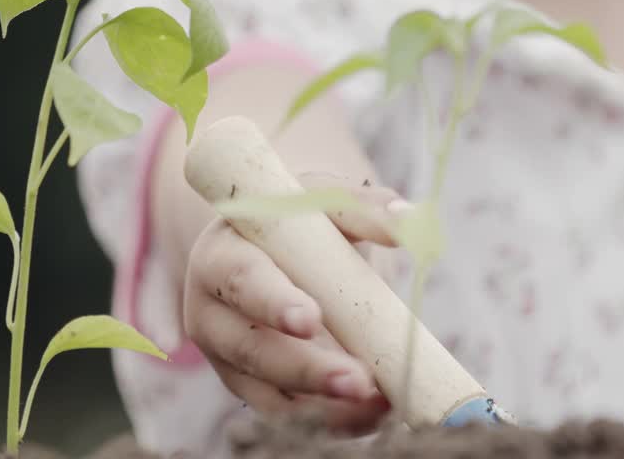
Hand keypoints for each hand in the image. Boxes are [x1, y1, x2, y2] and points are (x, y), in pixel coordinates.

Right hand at [183, 173, 409, 432]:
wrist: (285, 249)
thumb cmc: (302, 221)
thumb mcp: (325, 202)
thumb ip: (364, 208)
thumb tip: (411, 220)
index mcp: (219, 256)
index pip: (241, 280)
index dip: (273, 302)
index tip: (311, 320)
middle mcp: (212, 314)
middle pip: (251, 350)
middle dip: (307, 370)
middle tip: (360, 381)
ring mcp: (230, 360)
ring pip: (268, 395)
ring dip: (325, 407)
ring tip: (379, 405)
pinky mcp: (255, 391)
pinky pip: (291, 417)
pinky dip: (334, 420)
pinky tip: (375, 415)